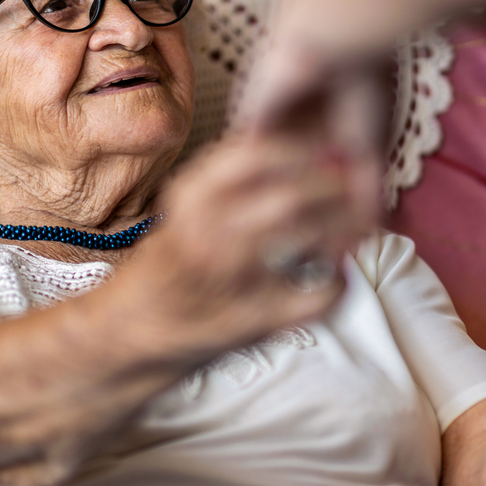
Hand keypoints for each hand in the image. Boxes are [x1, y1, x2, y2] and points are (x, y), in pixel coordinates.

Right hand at [125, 135, 367, 358]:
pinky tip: (337, 278)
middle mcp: (204, 232)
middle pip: (289, 193)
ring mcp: (226, 279)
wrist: (125, 337)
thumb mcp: (185, 212)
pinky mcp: (248, 323)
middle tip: (359, 187)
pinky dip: (338, 284)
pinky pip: (312, 297)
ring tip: (361, 224)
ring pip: (304, 235)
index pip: (254, 153)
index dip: (303, 148)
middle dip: (335, 187)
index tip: (328, 151)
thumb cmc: (166, 269)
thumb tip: (301, 150)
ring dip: (344, 225)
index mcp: (189, 197)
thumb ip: (231, 183)